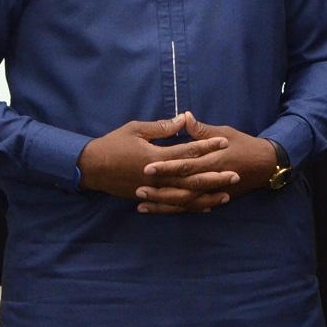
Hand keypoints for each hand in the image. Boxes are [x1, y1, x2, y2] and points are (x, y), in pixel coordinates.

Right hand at [76, 115, 232, 207]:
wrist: (90, 168)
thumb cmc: (113, 144)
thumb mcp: (136, 129)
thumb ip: (161, 128)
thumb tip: (184, 119)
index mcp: (154, 157)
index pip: (186, 152)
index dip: (206, 147)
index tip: (223, 142)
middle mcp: (157, 177)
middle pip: (191, 179)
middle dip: (215, 177)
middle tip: (236, 174)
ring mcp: (153, 191)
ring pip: (185, 197)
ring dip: (207, 195)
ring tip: (226, 193)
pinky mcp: (149, 199)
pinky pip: (174, 206)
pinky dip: (191, 207)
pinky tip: (206, 206)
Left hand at [134, 112, 277, 211]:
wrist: (265, 166)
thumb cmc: (244, 145)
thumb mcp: (225, 132)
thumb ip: (203, 130)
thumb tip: (184, 117)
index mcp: (214, 160)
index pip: (186, 165)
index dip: (166, 167)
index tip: (147, 167)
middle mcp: (212, 179)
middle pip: (182, 187)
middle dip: (160, 190)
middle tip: (138, 189)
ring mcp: (212, 193)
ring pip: (184, 202)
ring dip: (163, 204)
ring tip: (142, 204)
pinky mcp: (213, 200)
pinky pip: (191, 208)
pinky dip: (174, 210)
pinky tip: (157, 210)